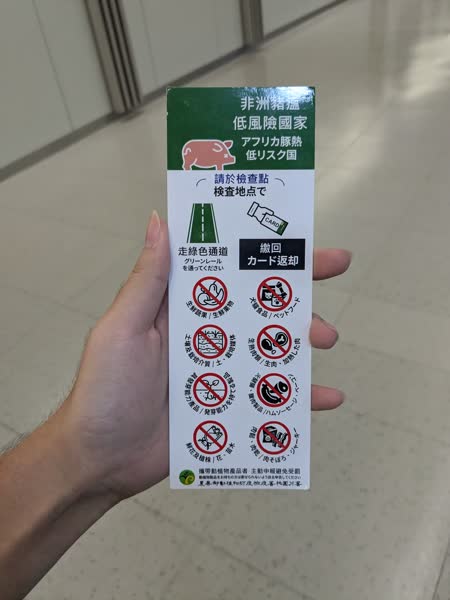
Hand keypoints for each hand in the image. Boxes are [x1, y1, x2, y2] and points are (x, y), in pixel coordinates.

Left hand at [58, 211, 350, 500]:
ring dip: (303, 337)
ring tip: (325, 338)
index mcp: (182, 308)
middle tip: (337, 265)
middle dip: (297, 282)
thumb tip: (160, 220)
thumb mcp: (122, 328)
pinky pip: (272, 399)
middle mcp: (207, 334)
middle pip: (259, 303)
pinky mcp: (231, 407)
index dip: (258, 246)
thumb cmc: (107, 388)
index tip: (294, 229)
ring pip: (272, 346)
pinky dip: (301, 399)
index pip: (225, 266)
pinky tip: (330, 398)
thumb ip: (147, 281)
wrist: (103, 458)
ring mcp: (222, 371)